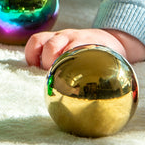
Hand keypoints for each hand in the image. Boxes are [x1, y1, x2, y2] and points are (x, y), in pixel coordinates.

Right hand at [25, 28, 144, 69]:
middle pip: (53, 44)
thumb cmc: (109, 58)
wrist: (109, 38)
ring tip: (38, 74)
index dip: (65, 61)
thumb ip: (109, 81)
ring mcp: (59, 35)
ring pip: (40, 40)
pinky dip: (30, 54)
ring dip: (36, 59)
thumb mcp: (113, 67)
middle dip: (48, 62)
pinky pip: (35, 41)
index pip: (75, 49)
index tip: (63, 80)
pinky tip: (33, 68)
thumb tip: (113, 110)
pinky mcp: (50, 36)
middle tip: (51, 79)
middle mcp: (71, 36)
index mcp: (88, 43)